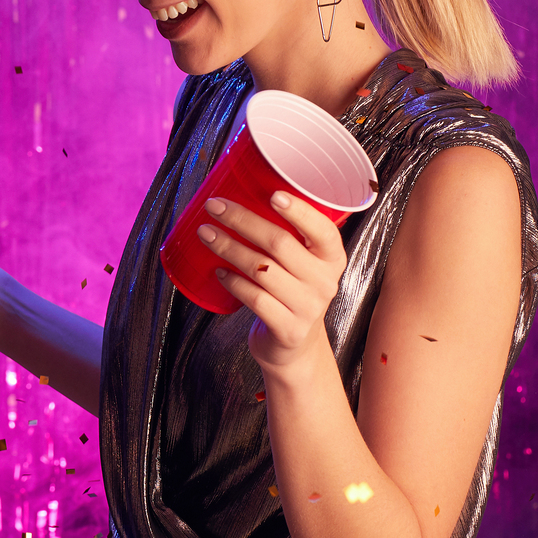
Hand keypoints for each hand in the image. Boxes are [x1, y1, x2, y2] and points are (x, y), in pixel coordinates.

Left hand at [198, 190, 347, 374]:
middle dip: (242, 221)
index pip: (323, 230)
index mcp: (332, 258)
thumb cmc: (289, 291)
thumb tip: (239, 192)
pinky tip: (217, 271)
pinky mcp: (288, 329)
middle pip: (280, 244)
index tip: (272, 193)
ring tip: (205, 233)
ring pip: (261, 269)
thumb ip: (285, 236)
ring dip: (228, 248)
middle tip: (214, 206)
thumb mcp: (300, 264)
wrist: (293, 345)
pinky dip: (232, 282)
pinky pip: (254, 298)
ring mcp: (308, 307)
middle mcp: (325, 282)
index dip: (299, 211)